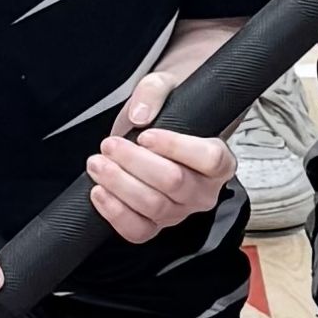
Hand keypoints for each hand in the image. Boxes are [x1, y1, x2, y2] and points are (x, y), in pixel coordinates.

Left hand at [87, 74, 231, 244]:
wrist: (154, 134)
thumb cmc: (168, 113)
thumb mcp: (164, 86)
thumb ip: (153, 91)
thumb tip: (140, 116)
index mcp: (219, 160)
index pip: (209, 159)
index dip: (176, 147)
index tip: (146, 135)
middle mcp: (205, 191)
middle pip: (174, 182)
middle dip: (135, 163)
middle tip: (110, 145)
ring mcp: (181, 211)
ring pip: (153, 206)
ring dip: (119, 184)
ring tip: (98, 163)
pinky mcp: (156, 225)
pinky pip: (138, 231)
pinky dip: (115, 213)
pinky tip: (99, 191)